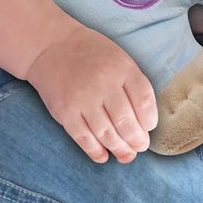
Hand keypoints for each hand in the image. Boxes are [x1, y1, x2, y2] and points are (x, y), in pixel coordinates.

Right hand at [26, 26, 158, 163]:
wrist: (52, 47)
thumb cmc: (92, 55)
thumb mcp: (120, 59)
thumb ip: (133, 84)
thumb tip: (144, 121)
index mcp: (122, 68)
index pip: (144, 101)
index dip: (150, 120)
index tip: (149, 127)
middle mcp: (104, 83)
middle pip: (126, 122)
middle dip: (137, 140)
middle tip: (140, 147)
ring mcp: (83, 99)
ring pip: (107, 134)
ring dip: (120, 149)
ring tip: (127, 156)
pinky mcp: (65, 112)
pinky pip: (84, 138)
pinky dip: (96, 151)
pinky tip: (104, 156)